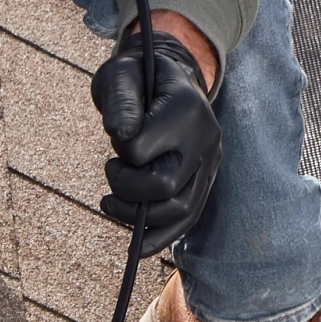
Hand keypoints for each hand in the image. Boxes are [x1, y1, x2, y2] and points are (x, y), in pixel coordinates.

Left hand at [92, 26, 221, 246]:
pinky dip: (162, 237)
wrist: (167, 78)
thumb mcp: (121, 74)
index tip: (117, 136)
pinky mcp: (205, 180)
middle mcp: (206, 138)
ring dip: (139, 216)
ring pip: (181, 210)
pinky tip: (138, 247)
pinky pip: (189, 219)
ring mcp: (209, 162)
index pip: (143, 150)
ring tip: (111, 204)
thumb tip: (121, 134)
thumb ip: (120, 100)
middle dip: (127, 188)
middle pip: (167, 186)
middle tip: (111, 171)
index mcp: (187, 108)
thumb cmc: (137, 76)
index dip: (121, 152)